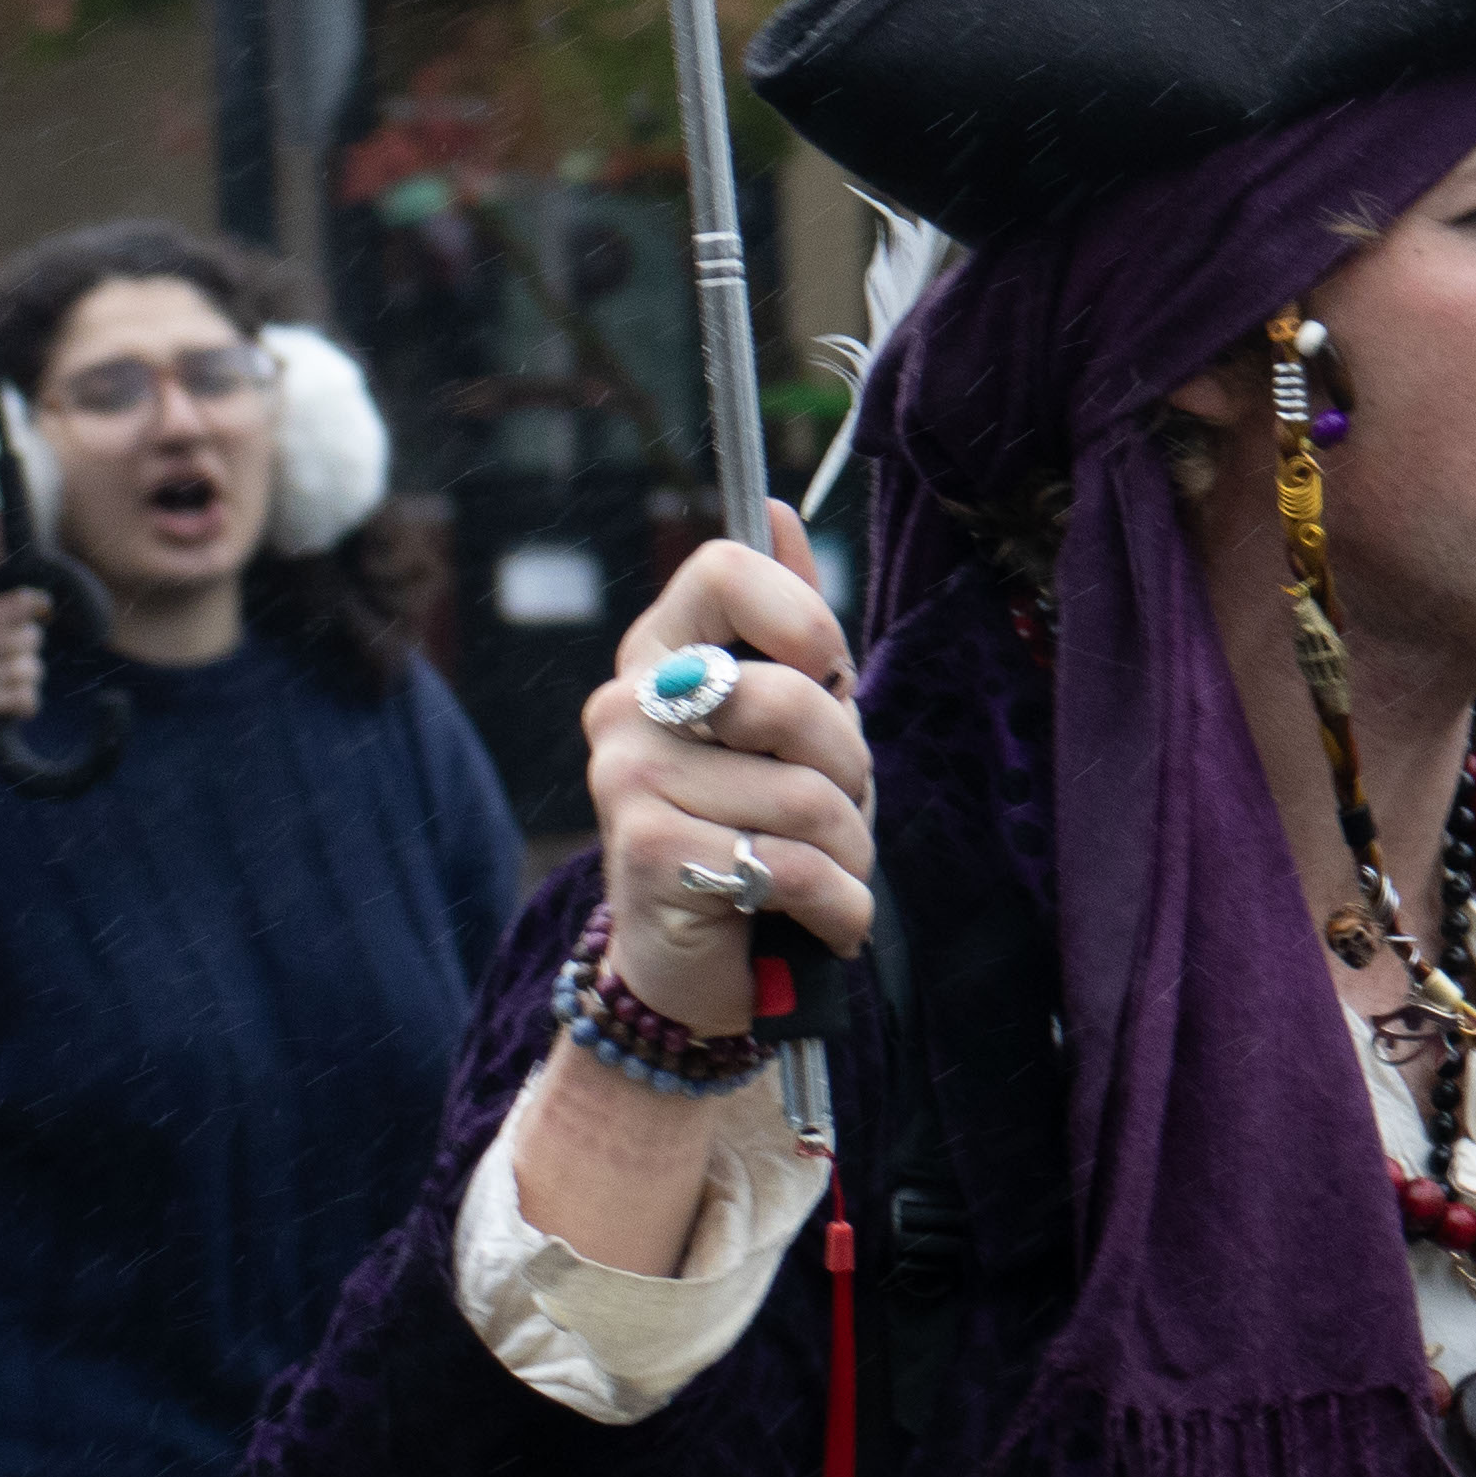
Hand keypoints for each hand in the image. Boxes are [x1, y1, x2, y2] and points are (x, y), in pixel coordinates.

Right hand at [580, 509, 878, 1031]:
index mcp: (661, 654)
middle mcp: (626, 706)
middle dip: (849, 768)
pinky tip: (819, 918)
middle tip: (833, 809)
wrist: (703, 965)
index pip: (724, 569)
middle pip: (787, 695)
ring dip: (850, 850)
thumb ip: (792, 626)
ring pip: (806, 795)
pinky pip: (795, 863)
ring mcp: (626, 778)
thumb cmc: (762, 829)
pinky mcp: (649, 853)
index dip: (802, 619)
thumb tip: (778, 512)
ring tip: (818, 871)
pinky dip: (839, 905)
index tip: (828, 672)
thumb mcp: (798, 726)